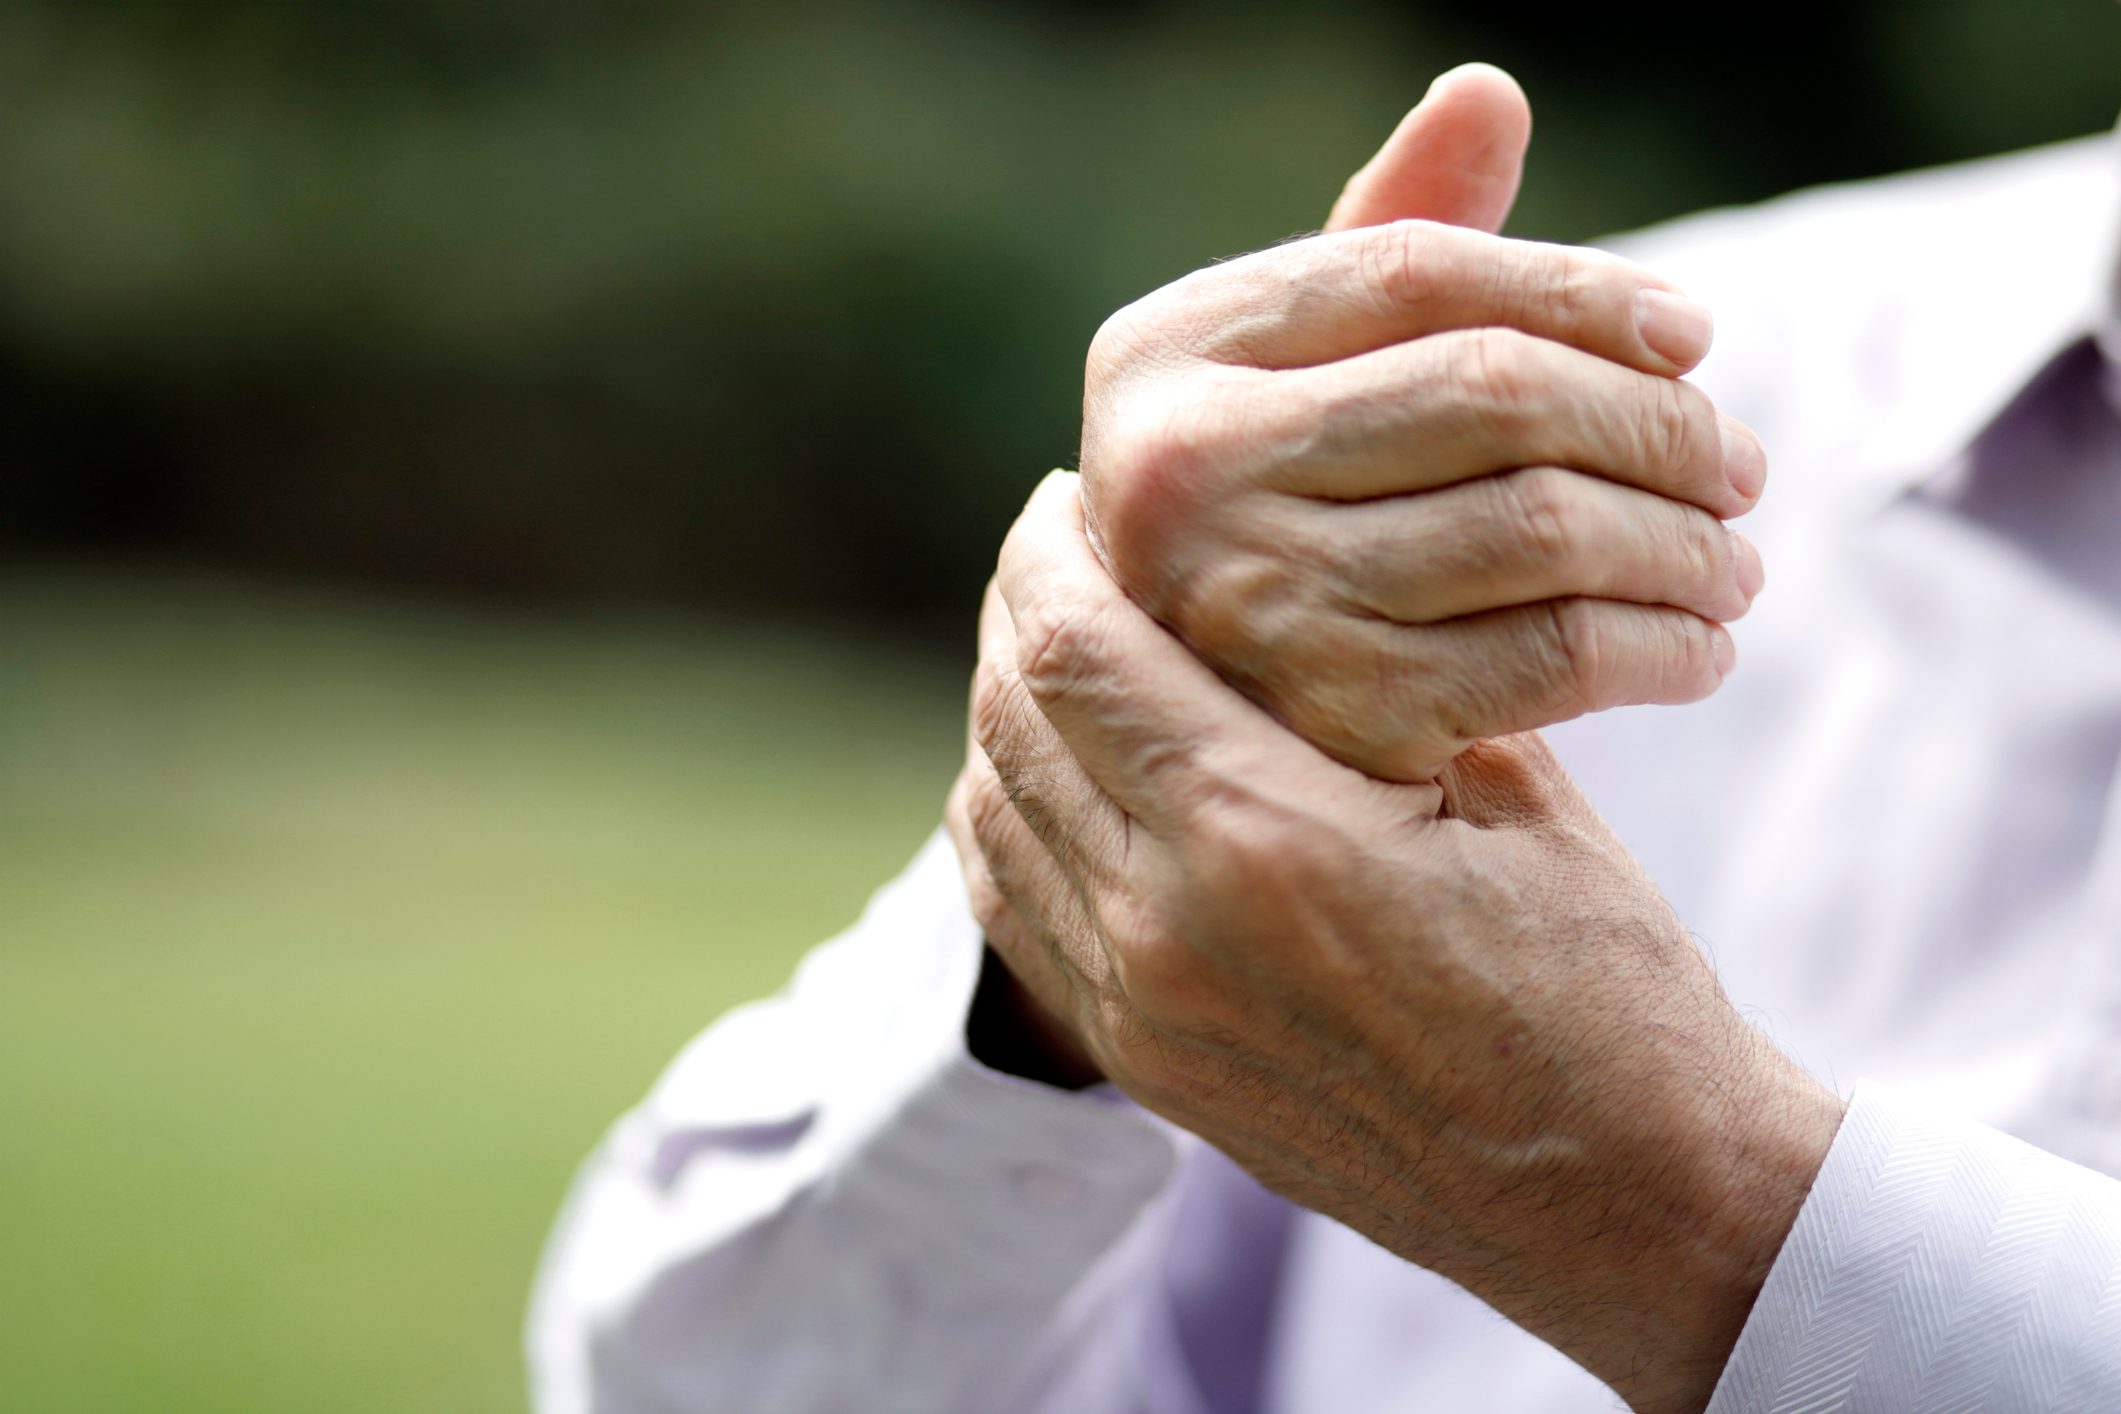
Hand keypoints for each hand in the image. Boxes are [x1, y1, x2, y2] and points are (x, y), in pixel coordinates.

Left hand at [946, 473, 1843, 1413]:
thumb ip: (1373, 682)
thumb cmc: (1599, 981)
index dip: (1053, 552)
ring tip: (1061, 647)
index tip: (1069, 496)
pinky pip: (1015, 916)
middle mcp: (1165, 929)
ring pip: (995, 811)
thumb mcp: (1509, 794)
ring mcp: (1142, 1016)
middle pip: (1013, 718)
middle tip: (1057, 551)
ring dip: (1011, 711)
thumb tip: (1268, 573)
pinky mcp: (1148, 1072)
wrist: (1623, 1202)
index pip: (1078, 648)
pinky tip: (1061, 772)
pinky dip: (1012, 820)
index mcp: (1261, 836)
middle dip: (1021, 612)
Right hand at [1079, 64, 1765, 781]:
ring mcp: (1250, 598)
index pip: (1416, 271)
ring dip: (1682, 542)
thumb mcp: (1304, 372)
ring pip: (1541, 524)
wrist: (1207, 732)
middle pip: (1493, 391)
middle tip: (1741, 466)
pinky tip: (1698, 647)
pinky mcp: (1331, 717)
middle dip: (1656, 422)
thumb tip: (1488, 91)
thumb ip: (1393, 241)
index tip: (1695, 332)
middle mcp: (1178, 471)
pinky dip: (1656, 647)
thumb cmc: (1281, 510)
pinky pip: (1550, 655)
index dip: (1577, 287)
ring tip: (1736, 559)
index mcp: (1164, 351)